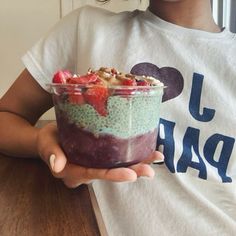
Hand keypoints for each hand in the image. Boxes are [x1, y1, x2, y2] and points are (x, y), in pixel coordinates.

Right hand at [37, 122, 163, 187]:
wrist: (51, 137)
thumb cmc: (48, 140)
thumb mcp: (47, 144)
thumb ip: (52, 154)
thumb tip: (58, 166)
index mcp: (75, 172)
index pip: (95, 174)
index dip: (113, 175)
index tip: (131, 175)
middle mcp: (88, 171)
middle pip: (111, 172)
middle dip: (133, 172)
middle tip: (151, 170)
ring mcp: (96, 163)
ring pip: (118, 165)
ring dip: (138, 163)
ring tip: (156, 157)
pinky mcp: (101, 155)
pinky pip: (118, 157)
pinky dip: (133, 153)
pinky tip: (147, 148)